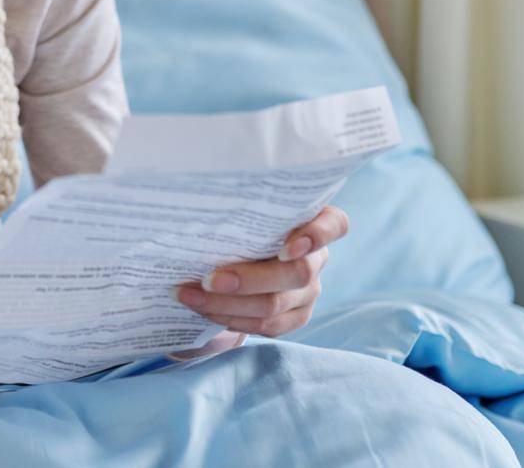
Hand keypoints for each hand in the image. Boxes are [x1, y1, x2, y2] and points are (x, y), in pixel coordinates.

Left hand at [174, 205, 348, 338]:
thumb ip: (237, 206)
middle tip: (207, 279)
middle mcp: (317, 258)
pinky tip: (203, 309)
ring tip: (189, 294)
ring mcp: (310, 291)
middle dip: (247, 280)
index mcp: (313, 221)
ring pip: (275, 306)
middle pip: (296, 274)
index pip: (335, 225)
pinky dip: (231, 319)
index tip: (286, 248)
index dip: (316, 236)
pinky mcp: (296, 317)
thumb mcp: (242, 210)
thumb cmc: (236, 222)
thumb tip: (194, 197)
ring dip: (227, 304)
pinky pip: (267, 327)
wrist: (233, 257)